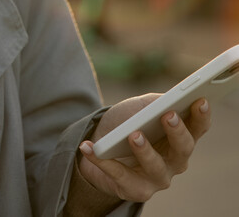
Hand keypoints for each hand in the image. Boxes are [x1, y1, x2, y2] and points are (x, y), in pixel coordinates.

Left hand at [78, 95, 210, 202]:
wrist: (101, 144)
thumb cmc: (128, 122)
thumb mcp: (141, 107)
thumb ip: (155, 103)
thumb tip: (166, 101)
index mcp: (180, 138)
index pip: (198, 128)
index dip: (201, 116)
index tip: (200, 100)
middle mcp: (174, 161)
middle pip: (182, 149)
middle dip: (177, 132)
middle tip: (168, 115)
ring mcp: (157, 178)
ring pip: (155, 167)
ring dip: (145, 150)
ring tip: (133, 134)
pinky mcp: (136, 190)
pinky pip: (119, 175)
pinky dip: (102, 161)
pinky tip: (89, 147)